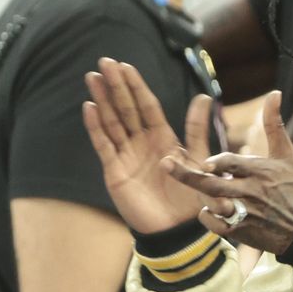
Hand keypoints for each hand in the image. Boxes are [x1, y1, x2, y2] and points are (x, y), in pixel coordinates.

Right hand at [83, 58, 211, 233]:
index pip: (146, 106)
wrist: (180, 229)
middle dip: (116, 86)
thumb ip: (196, 128)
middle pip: (126, 109)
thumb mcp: (198, 158)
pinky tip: (89, 107)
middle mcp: (142, 143)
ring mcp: (127, 156)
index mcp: (162, 138)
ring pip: (112, 122)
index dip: (136, 86)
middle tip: (104, 62)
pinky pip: (104, 145)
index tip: (125, 66)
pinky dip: (96, 127)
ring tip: (92, 77)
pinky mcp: (115, 172)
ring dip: (102, 100)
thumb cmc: (192, 196)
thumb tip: (203, 96)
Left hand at [164, 91, 292, 254]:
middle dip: (188, 176)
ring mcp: (244, 213)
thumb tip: (274, 93)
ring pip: (212, 204)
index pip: (233, 165)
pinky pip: (213, 223)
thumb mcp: (286, 155)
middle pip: (214, 185)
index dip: (218, 163)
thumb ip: (274, 124)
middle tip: (165, 164)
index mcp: (259, 172)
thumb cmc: (292, 188)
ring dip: (198, 196)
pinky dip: (207, 216)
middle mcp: (250, 192)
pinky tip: (209, 208)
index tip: (205, 163)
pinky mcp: (240, 231)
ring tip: (185, 185)